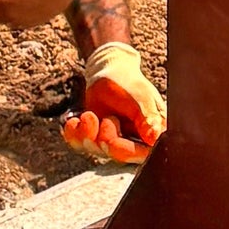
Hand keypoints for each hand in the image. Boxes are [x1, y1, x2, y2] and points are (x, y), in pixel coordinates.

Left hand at [63, 41, 164, 163]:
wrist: (110, 72)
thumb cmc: (131, 83)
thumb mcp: (142, 98)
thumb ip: (148, 119)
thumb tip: (156, 138)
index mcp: (150, 134)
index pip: (140, 155)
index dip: (124, 152)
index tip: (112, 139)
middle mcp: (130, 142)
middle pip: (115, 156)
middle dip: (105, 140)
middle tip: (106, 120)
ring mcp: (110, 141)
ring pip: (95, 150)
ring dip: (88, 133)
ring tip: (89, 115)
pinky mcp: (92, 137)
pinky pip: (78, 144)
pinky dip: (73, 134)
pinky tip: (75, 121)